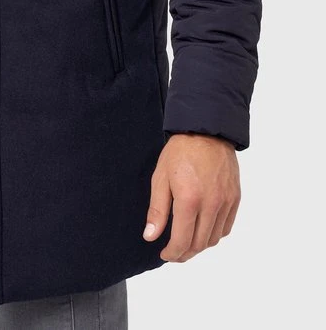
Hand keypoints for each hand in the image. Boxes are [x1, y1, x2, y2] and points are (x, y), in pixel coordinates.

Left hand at [142, 132, 240, 261]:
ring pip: (214, 238)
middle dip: (185, 253)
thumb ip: (157, 210)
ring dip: (200, 246)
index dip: (173, 253)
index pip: (183, 240)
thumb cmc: (180, 152)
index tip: (165, 255)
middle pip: (200, 244)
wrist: (206, 131)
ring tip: (187, 242)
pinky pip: (226, 227)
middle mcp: (211, 204)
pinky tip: (203, 230)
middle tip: (174, 253)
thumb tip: (151, 236)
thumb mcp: (160, 177)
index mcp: (189, 199)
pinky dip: (214, 235)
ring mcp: (226, 202)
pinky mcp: (235, 198)